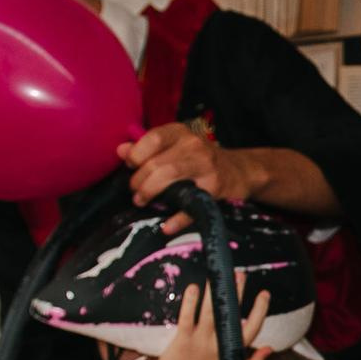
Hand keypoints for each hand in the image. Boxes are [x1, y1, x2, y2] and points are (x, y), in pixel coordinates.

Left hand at [121, 126, 256, 231]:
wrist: (240, 171)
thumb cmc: (200, 159)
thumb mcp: (176, 146)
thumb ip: (148, 148)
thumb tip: (121, 150)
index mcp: (181, 133)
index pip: (153, 138)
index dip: (136, 155)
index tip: (131, 167)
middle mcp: (194, 146)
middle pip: (157, 163)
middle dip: (139, 181)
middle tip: (135, 191)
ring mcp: (206, 167)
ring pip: (169, 178)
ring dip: (149, 193)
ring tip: (142, 201)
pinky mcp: (215, 189)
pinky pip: (191, 206)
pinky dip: (176, 220)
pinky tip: (166, 226)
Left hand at [149, 277, 270, 359]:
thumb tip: (271, 347)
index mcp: (234, 351)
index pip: (253, 328)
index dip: (260, 310)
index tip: (264, 293)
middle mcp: (219, 344)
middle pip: (232, 315)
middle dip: (237, 294)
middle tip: (240, 274)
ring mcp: (201, 341)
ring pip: (210, 313)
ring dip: (214, 293)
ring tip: (218, 275)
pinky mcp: (183, 339)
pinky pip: (187, 317)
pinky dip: (191, 302)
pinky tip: (194, 287)